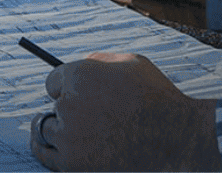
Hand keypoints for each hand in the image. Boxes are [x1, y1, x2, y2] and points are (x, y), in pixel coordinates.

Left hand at [30, 54, 219, 171]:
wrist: (176, 140)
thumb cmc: (157, 98)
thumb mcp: (132, 63)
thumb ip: (101, 60)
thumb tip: (82, 63)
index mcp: (80, 75)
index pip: (53, 81)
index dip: (65, 88)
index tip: (72, 95)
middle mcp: (69, 103)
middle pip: (55, 106)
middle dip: (69, 110)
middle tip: (91, 117)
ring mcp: (68, 135)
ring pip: (48, 129)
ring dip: (61, 130)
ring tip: (80, 133)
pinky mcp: (71, 162)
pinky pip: (45, 155)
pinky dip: (46, 149)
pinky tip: (46, 145)